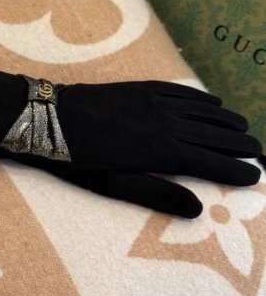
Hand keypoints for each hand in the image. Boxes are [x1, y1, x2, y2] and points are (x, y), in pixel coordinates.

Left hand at [0, 70, 261, 217]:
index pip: (209, 162)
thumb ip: (155, 194)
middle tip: (260, 151)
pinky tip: (213, 101)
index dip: (234, 170)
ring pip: (202, 111)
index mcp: (159, 152)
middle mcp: (165, 124)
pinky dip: (202, 99)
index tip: (256, 175)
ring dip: (226, 120)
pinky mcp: (141, 88)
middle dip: (239, 144)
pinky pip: (181, 92)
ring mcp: (154, 102)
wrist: (50, 119)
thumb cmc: (77, 159)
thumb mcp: (112, 185)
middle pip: (213, 135)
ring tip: (245, 127)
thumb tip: (198, 207)